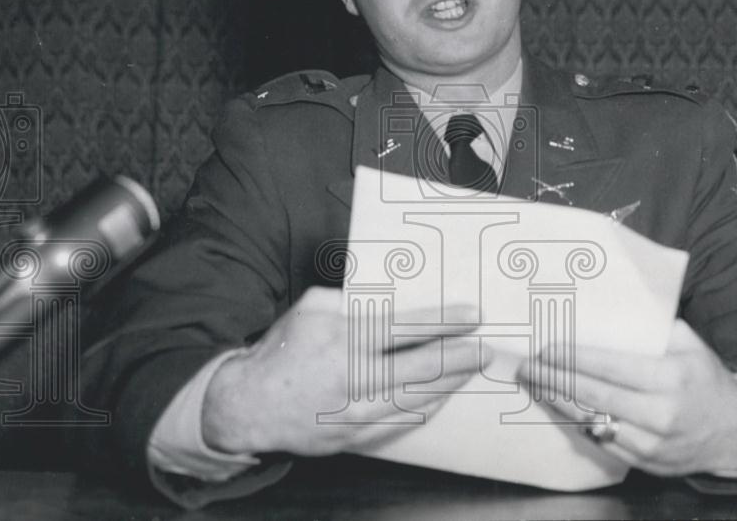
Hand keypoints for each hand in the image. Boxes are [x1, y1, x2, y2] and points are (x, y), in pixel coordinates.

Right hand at [202, 286, 485, 455]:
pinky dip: (428, 406)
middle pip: (424, 368)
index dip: (445, 322)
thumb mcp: (313, 308)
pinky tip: (443, 394)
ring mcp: (359, 413)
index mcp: (346, 341)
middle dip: (460, 356)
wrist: (251, 405)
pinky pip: (404, 421)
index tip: (472, 315)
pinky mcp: (358, 436)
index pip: (408, 329)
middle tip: (485, 347)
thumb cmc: (283, 349)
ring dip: (451, 382)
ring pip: (420, 398)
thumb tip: (391, 300)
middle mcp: (357, 379)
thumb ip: (352, 301)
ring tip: (472, 368)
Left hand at [518, 319, 736, 475]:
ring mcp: (652, 443)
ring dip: (558, 403)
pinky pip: (602, 441)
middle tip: (527, 366)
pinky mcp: (646, 463)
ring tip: (534, 384)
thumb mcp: (688, 342)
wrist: (735, 430)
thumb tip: (606, 307)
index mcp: (671, 377)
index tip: (547, 348)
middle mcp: (661, 413)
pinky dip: (577, 422)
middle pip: (595, 395)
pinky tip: (559, 407)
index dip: (574, 358)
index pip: (611, 366)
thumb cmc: (704, 377)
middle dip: (555, 379)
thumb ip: (652, 326)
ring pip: (594, 422)